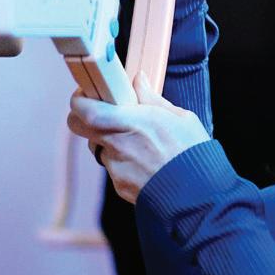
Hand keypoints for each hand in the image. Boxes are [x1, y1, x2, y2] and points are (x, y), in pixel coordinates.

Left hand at [68, 73, 210, 202]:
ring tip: (136, 142)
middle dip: (83, 116)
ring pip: (98, 147)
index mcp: (129, 121)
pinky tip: (145, 163)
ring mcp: (115, 166)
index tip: (88, 92)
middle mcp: (116, 143)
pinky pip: (113, 167)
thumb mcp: (179, 117)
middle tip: (101, 112)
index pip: (84, 108)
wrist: (197, 194)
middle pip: (77, 125)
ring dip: (109, 141)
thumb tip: (138, 80)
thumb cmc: (192, 153)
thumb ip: (151, 98)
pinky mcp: (119, 185)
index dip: (79, 98)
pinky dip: (123, 162)